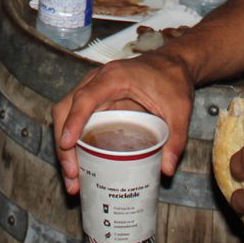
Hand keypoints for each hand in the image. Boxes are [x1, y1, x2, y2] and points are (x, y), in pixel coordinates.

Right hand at [50, 49, 195, 193]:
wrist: (172, 64)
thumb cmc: (172, 80)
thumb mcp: (180, 109)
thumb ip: (176, 138)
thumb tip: (166, 170)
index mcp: (114, 77)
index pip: (86, 98)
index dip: (74, 120)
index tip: (67, 144)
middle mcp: (97, 81)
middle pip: (67, 108)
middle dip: (63, 143)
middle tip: (73, 174)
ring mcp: (93, 90)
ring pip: (66, 114)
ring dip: (64, 146)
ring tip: (73, 178)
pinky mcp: (95, 101)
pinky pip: (75, 118)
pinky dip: (72, 141)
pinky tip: (79, 165)